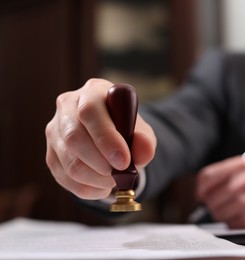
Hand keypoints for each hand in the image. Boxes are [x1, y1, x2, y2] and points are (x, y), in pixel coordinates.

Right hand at [45, 79, 155, 199]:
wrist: (113, 139)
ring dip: (96, 178)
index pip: (90, 111)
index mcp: (93, 91)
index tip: (124, 161)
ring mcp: (55, 131)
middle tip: (120, 173)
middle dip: (101, 163)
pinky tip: (103, 185)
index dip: (106, 138)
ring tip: (115, 179)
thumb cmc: (127, 131)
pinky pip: (65, 179)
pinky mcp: (51, 154)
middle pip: (74, 138)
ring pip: (69, 163)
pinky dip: (88, 189)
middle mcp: (67, 106)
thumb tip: (143, 150)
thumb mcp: (142, 132)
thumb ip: (145, 141)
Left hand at [196, 157, 244, 228]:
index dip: (200, 189)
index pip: (206, 177)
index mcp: (241, 164)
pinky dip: (235, 223)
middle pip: (209, 198)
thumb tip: (201, 192)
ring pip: (217, 213)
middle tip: (222, 205)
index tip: (202, 195)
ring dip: (224, 215)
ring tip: (239, 209)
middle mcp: (244, 180)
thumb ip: (226, 175)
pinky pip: (230, 224)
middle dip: (212, 204)